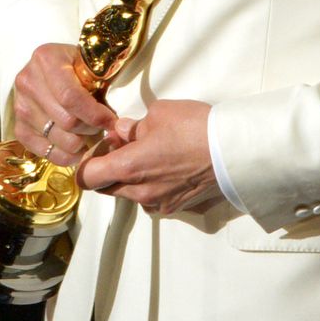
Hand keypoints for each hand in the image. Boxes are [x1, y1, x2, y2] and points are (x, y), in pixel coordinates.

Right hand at [13, 43, 114, 165]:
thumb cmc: (78, 65)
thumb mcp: (90, 63)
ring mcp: (20, 105)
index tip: (111, 122)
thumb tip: (115, 121)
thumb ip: (101, 84)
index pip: (71, 97)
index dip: (94, 114)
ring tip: (89, 136)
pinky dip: (63, 156)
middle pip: (65, 121)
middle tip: (101, 127)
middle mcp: (28, 81)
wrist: (53, 65)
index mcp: (46, 59)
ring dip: (79, 143)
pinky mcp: (18, 125)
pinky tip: (76, 150)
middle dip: (90, 129)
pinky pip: (42, 150)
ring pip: (57, 138)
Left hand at [75, 99, 222, 215]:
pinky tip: (167, 167)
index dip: (87, 163)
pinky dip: (152, 186)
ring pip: (131, 194)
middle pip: (107, 188)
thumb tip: (122, 132)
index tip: (98, 148)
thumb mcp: (159, 113)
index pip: (88, 178)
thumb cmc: (193, 128)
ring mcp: (159, 203)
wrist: (232, 150)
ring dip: (131, 179)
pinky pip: (152, 199)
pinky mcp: (177, 207)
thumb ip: (133, 126)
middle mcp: (139, 193)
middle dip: (109, 169)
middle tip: (124, 145)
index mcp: (128, 168)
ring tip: (149, 155)